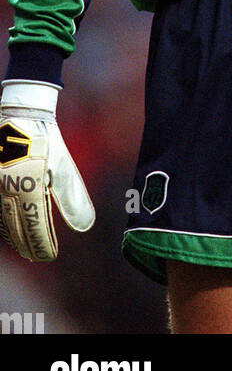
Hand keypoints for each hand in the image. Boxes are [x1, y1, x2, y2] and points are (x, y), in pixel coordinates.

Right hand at [0, 81, 94, 260]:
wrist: (21, 112)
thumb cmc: (45, 138)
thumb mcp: (62, 167)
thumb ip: (72, 198)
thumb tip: (85, 226)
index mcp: (27, 186)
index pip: (34, 225)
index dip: (41, 244)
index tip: (49, 256)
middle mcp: (7, 189)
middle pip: (15, 227)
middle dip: (27, 245)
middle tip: (37, 257)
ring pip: (2, 219)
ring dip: (13, 236)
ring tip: (24, 249)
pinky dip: (3, 221)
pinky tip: (9, 228)